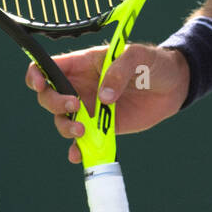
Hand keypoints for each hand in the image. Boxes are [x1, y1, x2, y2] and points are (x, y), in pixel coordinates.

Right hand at [25, 42, 189, 163]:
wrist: (174, 86)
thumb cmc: (153, 63)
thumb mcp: (137, 57)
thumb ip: (118, 71)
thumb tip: (103, 97)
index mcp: (83, 64)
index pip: (48, 67)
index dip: (37, 74)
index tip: (41, 84)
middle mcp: (81, 87)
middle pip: (49, 97)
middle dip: (54, 103)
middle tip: (75, 106)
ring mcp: (90, 108)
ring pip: (63, 120)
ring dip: (65, 127)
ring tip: (83, 131)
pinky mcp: (103, 127)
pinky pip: (83, 141)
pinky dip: (77, 149)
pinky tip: (79, 154)